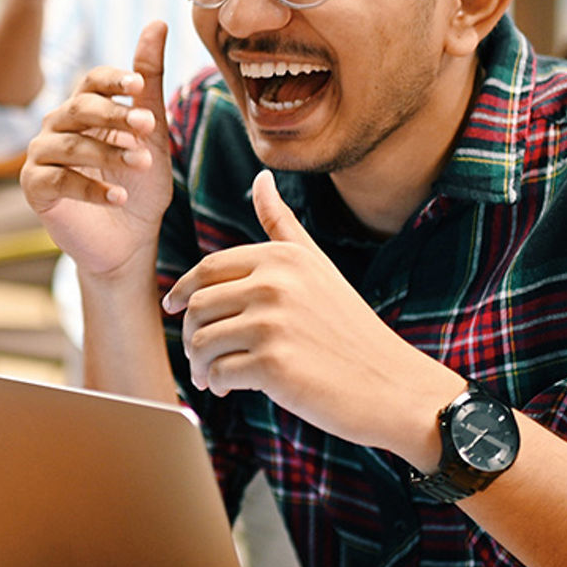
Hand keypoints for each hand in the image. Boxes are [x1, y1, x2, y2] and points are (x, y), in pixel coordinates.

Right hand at [20, 20, 173, 279]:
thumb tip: (158, 22)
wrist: (130, 238)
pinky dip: (90, 188)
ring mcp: (41, 156)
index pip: (92, 81)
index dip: (113, 80)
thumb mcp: (152, 132)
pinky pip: (57, 180)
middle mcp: (57, 126)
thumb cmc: (140, 183)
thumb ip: (149, 81)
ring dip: (108, 153)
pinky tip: (118, 197)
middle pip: (79, 108)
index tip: (139, 86)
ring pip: (69, 145)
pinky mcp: (34, 189)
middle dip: (115, 116)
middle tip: (148, 128)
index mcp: (84, 108)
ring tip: (141, 163)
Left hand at [160, 171, 462, 460]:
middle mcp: (275, 283)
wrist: (391, 384)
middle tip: (199, 356)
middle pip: (197, 306)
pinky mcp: (272, 364)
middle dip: (190, 334)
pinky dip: (216, 384)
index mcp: (282, 258)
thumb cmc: (349, 329)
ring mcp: (273, 323)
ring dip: (199, 364)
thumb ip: (282, 225)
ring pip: (201, 342)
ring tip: (211, 375)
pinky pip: (217, 373)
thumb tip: (260, 178)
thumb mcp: (317, 267)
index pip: (207, 269)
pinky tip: (228, 388)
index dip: (182, 291)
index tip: (174, 308)